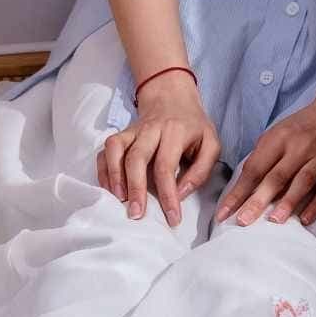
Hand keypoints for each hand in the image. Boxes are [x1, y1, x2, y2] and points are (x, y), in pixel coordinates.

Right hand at [97, 71, 220, 227]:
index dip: (168, 195)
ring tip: (119, 200)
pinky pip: (105, 150)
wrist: (173, 97)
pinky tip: (110, 189)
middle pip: (136, 158)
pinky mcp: (121, 134)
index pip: (167, 166)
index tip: (172, 219)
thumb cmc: (193, 127)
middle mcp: (151, 129)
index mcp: (175, 131)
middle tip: (136, 214)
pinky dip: (104, 170)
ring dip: (114, 176)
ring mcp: (132, 130)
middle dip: (135, 188)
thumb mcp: (211, 144)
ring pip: (116, 150)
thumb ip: (201, 170)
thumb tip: (180, 194)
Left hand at [213, 93, 315, 230]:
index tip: (224, 213)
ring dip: (288, 202)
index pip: (255, 168)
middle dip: (258, 200)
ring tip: (274, 221)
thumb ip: (262, 158)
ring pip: (303, 181)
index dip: (239, 192)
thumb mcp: (278, 133)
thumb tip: (243, 188)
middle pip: (277, 176)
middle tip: (243, 221)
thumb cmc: (304, 127)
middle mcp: (300, 146)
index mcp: (280, 138)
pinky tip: (306, 220)